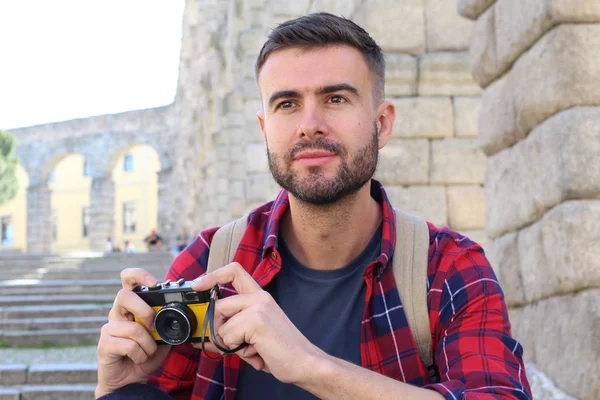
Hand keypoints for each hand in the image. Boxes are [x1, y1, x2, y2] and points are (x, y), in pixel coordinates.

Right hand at [95, 268, 170, 397]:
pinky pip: (128, 345)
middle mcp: (118, 313)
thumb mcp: (162, 336)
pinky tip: (138, 358)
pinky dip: (140, 354)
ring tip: (148, 351)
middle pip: (123, 296)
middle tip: (153, 325)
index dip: (139, 275)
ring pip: (132, 327)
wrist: (131, 379)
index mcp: (131, 306)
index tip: (154, 282)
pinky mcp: (104, 344)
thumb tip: (180, 312)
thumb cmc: (145, 354)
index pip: (128, 280)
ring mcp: (109, 328)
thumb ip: (168, 322)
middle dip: (144, 310)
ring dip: (147, 343)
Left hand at [191, 263, 324, 385]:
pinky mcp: (257, 320)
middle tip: (235, 345)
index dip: (212, 275)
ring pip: (221, 326)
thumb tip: (203, 337)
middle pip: (218, 306)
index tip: (198, 285)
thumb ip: (229, 332)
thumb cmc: (280, 351)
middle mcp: (260, 297)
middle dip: (217, 330)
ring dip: (231, 344)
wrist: (304, 363)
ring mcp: (258, 307)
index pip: (234, 271)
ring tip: (252, 349)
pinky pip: (228, 337)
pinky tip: (256, 352)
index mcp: (260, 297)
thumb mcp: (251, 338)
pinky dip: (236, 350)